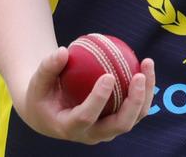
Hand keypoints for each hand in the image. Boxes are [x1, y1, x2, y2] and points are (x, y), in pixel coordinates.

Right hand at [19, 47, 155, 144]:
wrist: (49, 112)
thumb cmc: (42, 93)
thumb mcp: (37, 81)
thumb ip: (48, 67)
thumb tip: (63, 51)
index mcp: (70, 127)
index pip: (86, 117)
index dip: (98, 99)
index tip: (108, 76)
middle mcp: (92, 133)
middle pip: (119, 125)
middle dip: (133, 102)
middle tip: (138, 75)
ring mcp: (107, 130)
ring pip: (134, 117)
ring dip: (145, 93)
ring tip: (147, 64)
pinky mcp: (117, 121)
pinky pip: (136, 107)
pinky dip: (145, 88)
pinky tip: (146, 65)